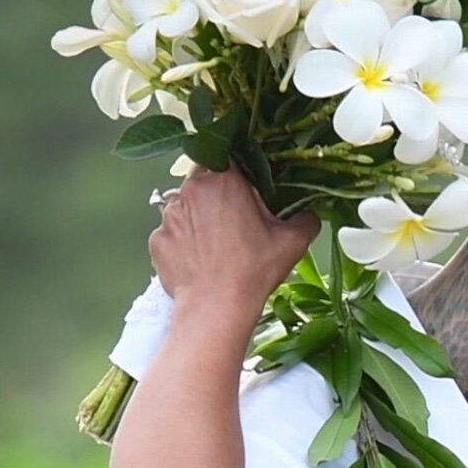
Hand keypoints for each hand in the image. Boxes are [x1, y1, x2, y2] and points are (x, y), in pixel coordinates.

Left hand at [148, 166, 319, 309]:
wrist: (216, 307)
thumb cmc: (253, 272)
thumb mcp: (292, 243)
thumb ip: (306, 220)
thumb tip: (310, 215)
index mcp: (225, 180)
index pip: (230, 160)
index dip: (240, 176)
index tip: (249, 193)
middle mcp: (191, 190)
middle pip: (205, 181)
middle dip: (219, 197)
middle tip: (237, 223)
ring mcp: (169, 215)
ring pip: (187, 207)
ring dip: (200, 219)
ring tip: (218, 246)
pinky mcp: (157, 239)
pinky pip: (172, 233)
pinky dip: (184, 242)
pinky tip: (201, 260)